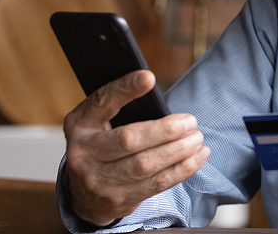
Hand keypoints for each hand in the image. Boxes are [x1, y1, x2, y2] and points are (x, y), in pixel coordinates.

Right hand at [63, 70, 209, 225]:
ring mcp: (99, 182)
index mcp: (79, 125)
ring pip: (146, 165)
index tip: (148, 77)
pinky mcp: (119, 200)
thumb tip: (152, 84)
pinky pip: (157, 184)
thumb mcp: (97, 121)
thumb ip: (118, 103)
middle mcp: (83, 154)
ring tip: (197, 138)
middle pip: (130, 140)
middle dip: (166, 130)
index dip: (124, 89)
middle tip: (191, 122)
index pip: (102, 102)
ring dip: (179, 151)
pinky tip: (198, 156)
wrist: (84, 195)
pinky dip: (182, 169)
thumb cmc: (100, 145)